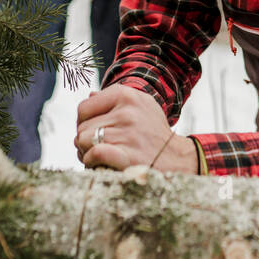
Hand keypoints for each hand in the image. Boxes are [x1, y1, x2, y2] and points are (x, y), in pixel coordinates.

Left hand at [75, 84, 198, 173]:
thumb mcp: (142, 105)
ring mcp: (127, 134)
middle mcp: (127, 112)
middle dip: (84, 140)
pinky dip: (90, 161)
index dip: (83, 122)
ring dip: (85, 152)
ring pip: (84, 141)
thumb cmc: (153, 132)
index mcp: (127, 95)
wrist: (176, 158)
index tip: (93, 131)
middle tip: (96, 147)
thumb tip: (90, 95)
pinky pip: (94, 154)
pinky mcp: (127, 155)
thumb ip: (115, 99)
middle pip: (82, 127)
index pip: (84, 107)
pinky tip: (98, 164)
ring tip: (97, 155)